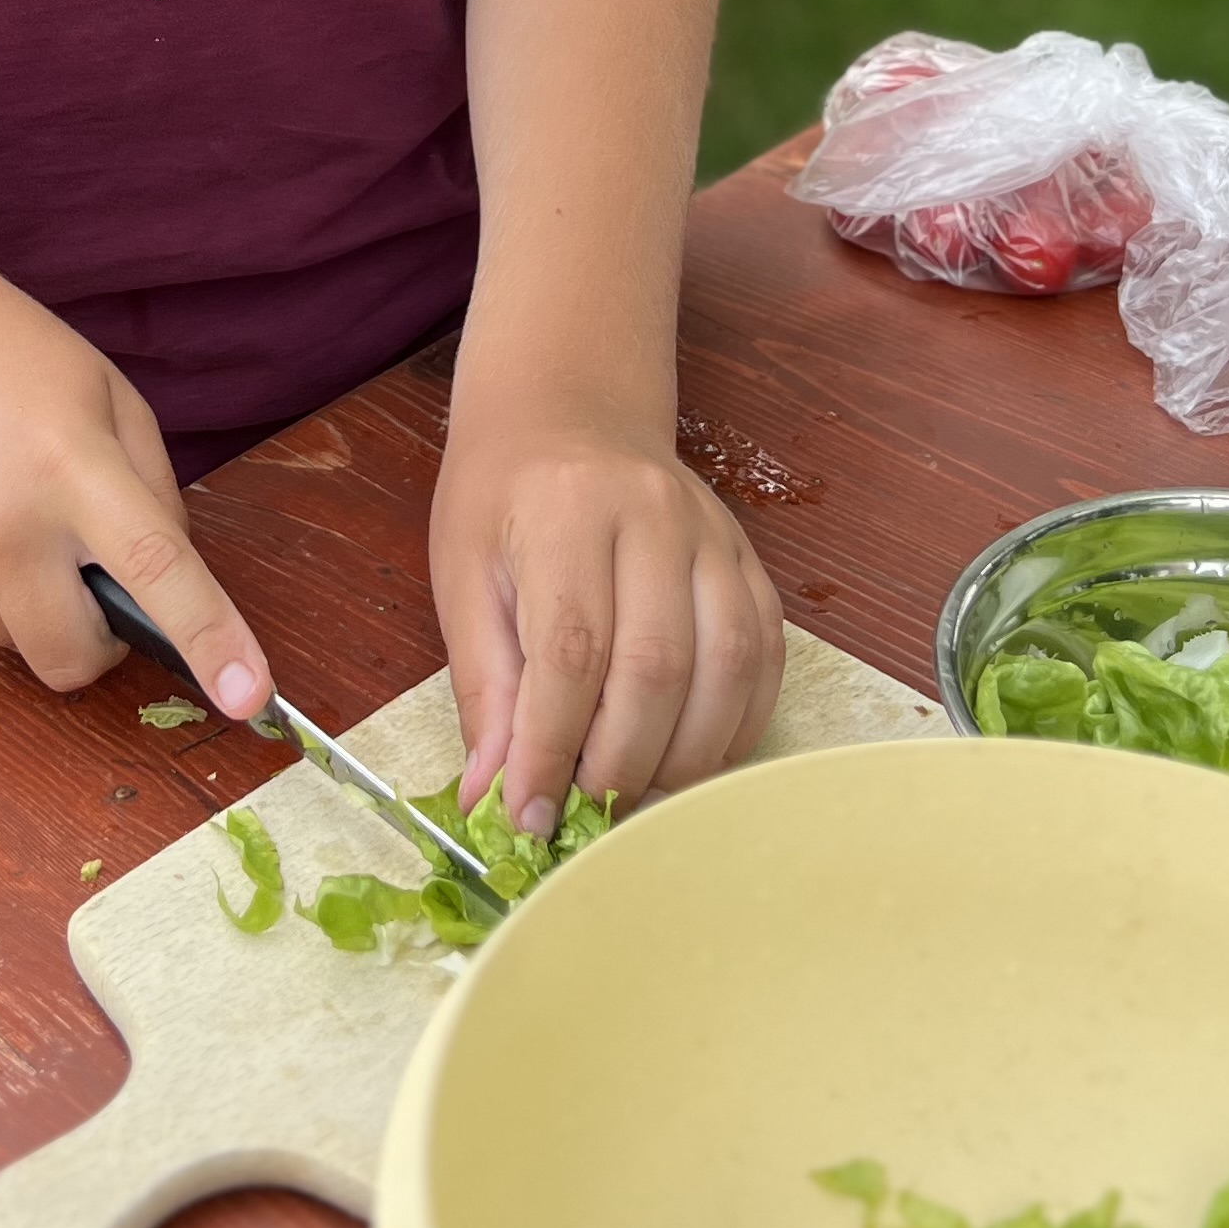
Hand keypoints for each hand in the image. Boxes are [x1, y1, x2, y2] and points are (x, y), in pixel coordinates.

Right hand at [0, 255, 270, 720]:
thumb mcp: (104, 392)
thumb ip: (151, 488)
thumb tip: (169, 580)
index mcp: (73, 466)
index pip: (155, 568)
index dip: (209, 637)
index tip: (248, 695)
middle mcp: (6, 524)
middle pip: (74, 655)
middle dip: (102, 642)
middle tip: (97, 578)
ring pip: (20, 645)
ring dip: (38, 608)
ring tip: (15, 517)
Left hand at [429, 392, 784, 835]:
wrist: (570, 410)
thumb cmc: (505, 493)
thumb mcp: (463, 575)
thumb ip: (484, 685)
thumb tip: (491, 795)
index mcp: (568, 511)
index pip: (573, 652)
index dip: (553, 749)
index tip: (530, 817)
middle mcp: (654, 515)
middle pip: (657, 668)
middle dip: (619, 764)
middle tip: (582, 812)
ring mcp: (714, 535)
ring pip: (726, 669)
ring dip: (683, 757)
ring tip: (632, 791)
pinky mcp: (749, 559)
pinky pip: (765, 658)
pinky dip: (733, 726)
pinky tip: (690, 756)